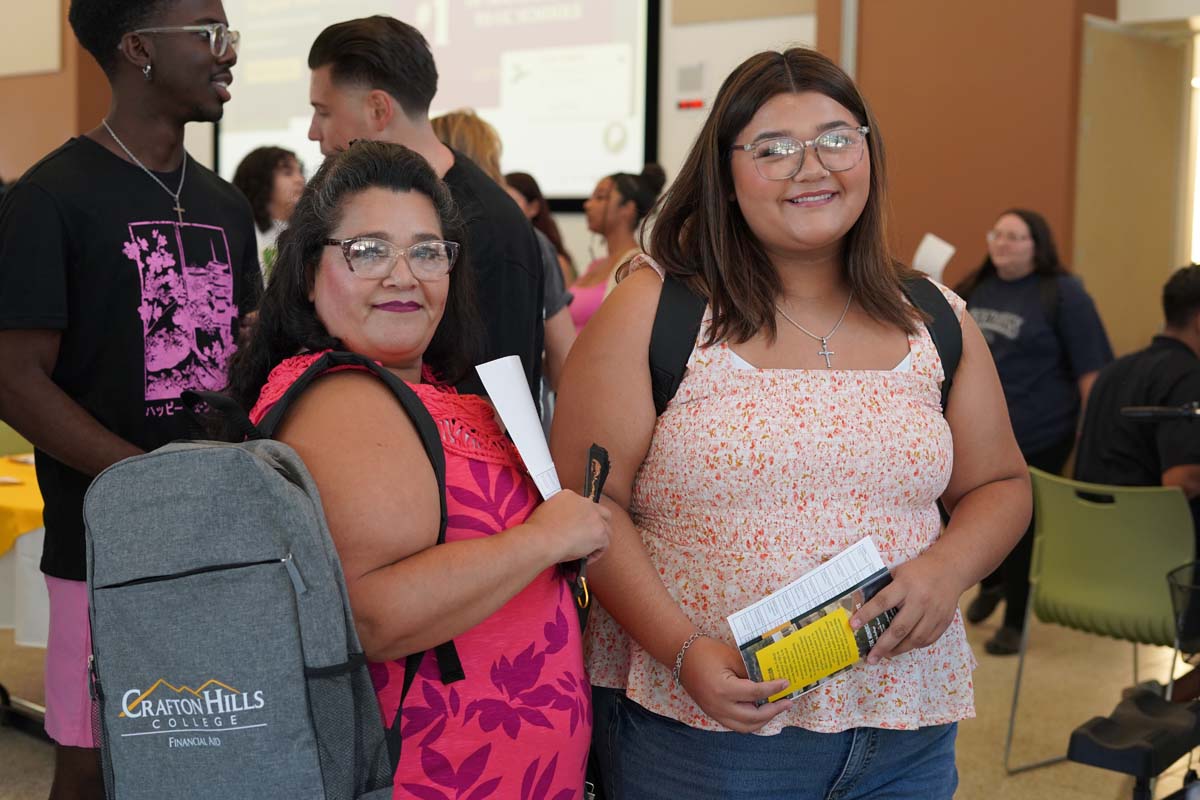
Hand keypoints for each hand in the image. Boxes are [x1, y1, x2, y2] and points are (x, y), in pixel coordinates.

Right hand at [524, 490, 611, 563]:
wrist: (542, 539)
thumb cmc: (537, 530)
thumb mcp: (545, 512)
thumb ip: (558, 513)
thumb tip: (562, 525)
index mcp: (569, 495)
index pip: (583, 505)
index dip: (582, 519)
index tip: (577, 529)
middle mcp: (584, 502)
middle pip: (601, 512)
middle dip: (598, 525)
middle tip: (589, 538)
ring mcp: (594, 517)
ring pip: (606, 528)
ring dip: (598, 540)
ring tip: (586, 551)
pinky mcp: (600, 532)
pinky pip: (605, 544)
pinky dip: (597, 553)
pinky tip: (586, 558)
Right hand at [677, 635, 791, 732]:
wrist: (680, 654)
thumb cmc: (706, 651)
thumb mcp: (731, 657)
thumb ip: (750, 671)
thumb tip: (768, 679)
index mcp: (724, 690)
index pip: (755, 694)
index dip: (773, 689)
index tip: (786, 684)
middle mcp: (719, 706)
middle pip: (753, 717)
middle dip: (773, 711)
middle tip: (787, 702)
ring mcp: (715, 712)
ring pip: (744, 727)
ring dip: (762, 720)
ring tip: (775, 708)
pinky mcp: (712, 713)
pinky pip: (735, 725)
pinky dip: (749, 721)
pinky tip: (759, 711)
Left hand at [850, 550, 963, 663]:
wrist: (950, 570)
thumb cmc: (919, 571)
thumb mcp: (899, 573)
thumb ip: (885, 589)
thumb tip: (862, 605)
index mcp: (905, 585)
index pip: (882, 602)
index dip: (866, 615)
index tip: (853, 626)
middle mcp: (920, 601)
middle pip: (899, 628)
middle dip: (882, 646)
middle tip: (870, 658)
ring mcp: (934, 613)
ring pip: (914, 639)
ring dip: (898, 650)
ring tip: (885, 655)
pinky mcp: (944, 622)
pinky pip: (927, 640)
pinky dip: (914, 646)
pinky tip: (903, 647)